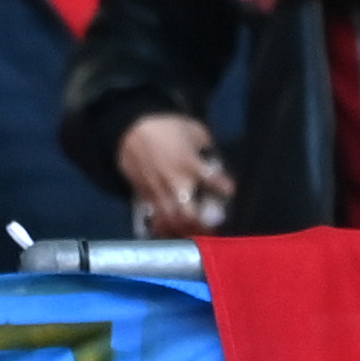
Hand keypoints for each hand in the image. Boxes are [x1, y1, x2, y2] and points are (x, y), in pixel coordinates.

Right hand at [115, 111, 232, 235]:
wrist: (129, 128)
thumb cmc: (165, 126)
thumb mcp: (193, 129)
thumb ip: (206, 146)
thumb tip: (213, 156)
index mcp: (191, 164)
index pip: (215, 182)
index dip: (225, 188)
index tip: (229, 190)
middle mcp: (176, 183)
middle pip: (189, 215)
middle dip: (202, 224)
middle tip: (211, 227)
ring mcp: (158, 192)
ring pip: (171, 221)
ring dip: (184, 230)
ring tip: (193, 234)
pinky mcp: (144, 195)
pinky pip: (154, 217)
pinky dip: (163, 227)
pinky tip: (170, 232)